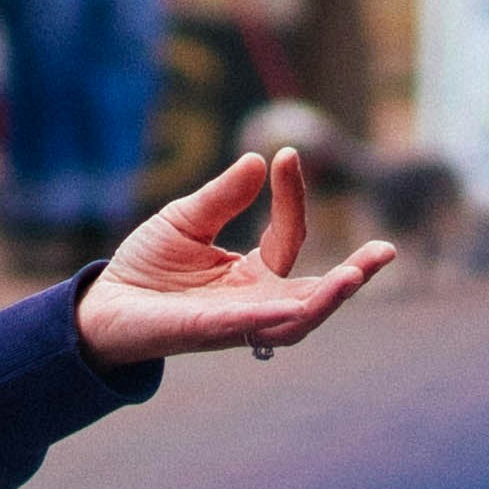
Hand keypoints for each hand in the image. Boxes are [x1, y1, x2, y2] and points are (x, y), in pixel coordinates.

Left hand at [74, 147, 399, 372]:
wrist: (104, 303)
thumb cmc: (147, 266)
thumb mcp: (188, 219)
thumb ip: (224, 196)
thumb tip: (259, 159)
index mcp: (254, 275)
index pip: (290, 237)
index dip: (293, 197)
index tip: (288, 155)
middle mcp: (255, 303)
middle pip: (315, 294)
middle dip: (353, 276)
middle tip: (384, 251)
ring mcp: (236, 322)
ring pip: (295, 320)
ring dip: (326, 300)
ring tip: (354, 277)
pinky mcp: (208, 333)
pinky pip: (248, 329)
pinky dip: (273, 317)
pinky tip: (294, 305)